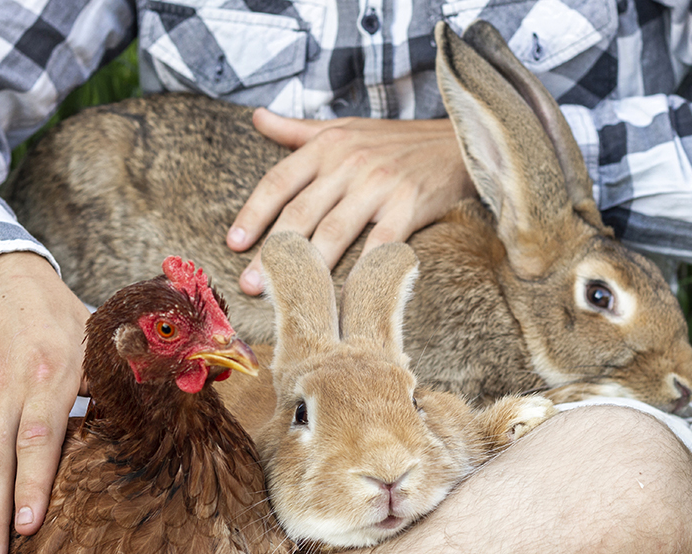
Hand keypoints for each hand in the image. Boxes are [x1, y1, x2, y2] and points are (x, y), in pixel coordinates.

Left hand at [226, 110, 474, 293]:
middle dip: (272, 251)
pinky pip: (378, 245)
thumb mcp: (344, 128)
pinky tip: (343, 297)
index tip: (234, 243)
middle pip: (300, 213)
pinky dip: (361, 272)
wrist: (457, 141)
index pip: (280, 182)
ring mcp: (379, 185)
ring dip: (307, 268)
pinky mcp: (408, 206)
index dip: (254, 214)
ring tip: (286, 295)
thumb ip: (297, 130)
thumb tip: (257, 117)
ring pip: (334, 232)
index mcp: (327, 145)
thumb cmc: (394, 141)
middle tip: (250, 285)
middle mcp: (348, 163)